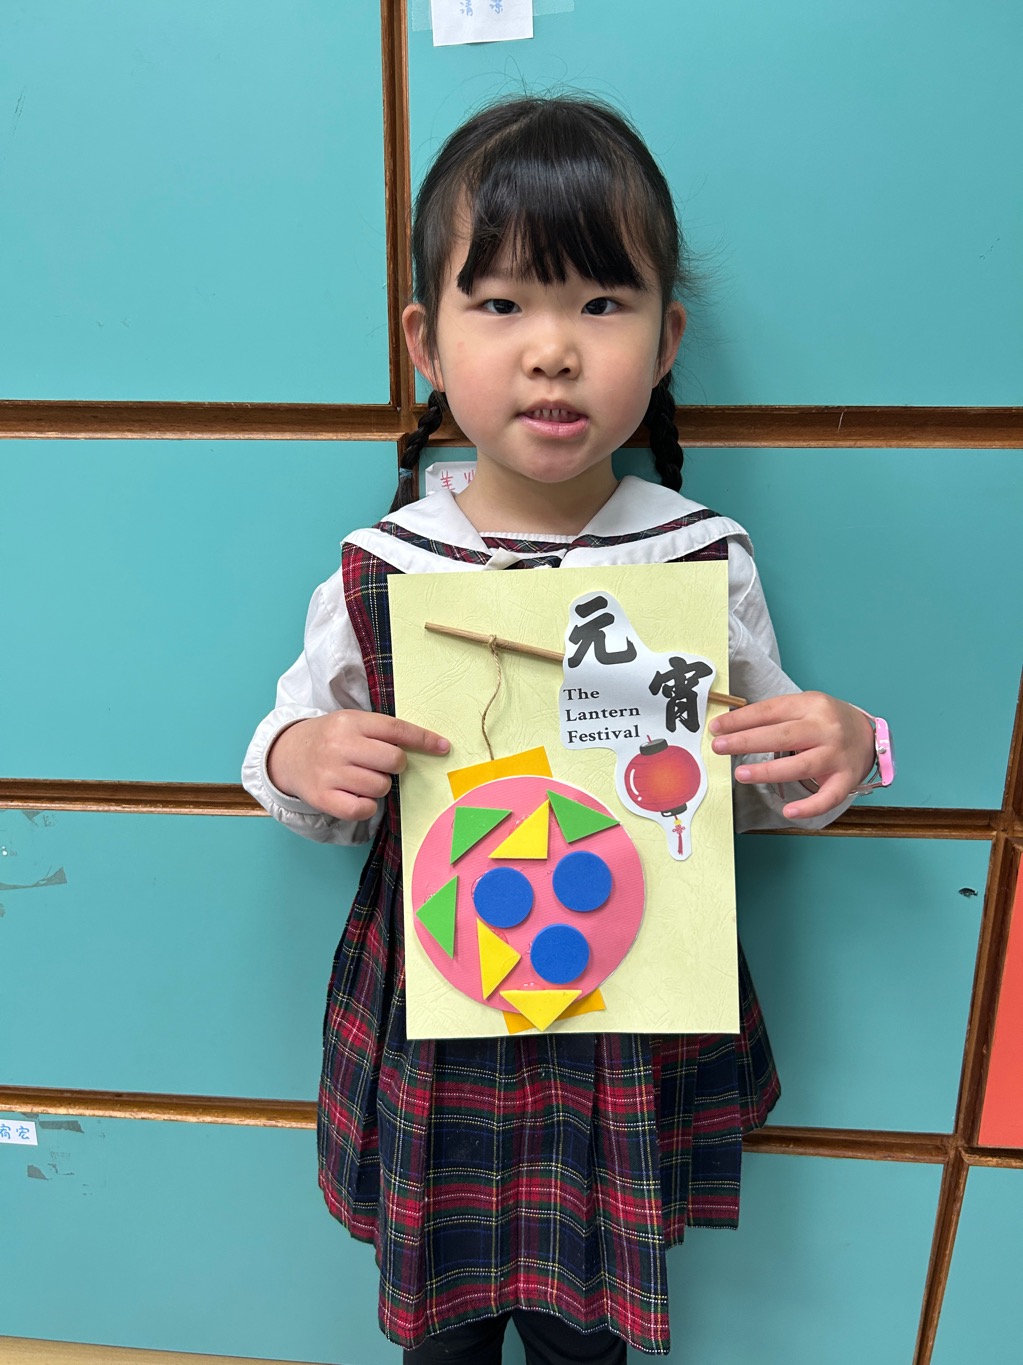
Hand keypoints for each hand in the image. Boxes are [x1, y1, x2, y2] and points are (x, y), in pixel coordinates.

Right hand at [267, 711, 449, 822]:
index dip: (424, 739)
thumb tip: (428, 746)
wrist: (287, 754)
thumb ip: (382, 731)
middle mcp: (340, 745)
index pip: (396, 729)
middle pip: (393, 760)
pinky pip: (362, 809)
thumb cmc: (330, 739)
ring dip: (379, 786)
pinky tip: (357, 796)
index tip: (444, 747)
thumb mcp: (351, 723)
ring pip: (380, 786)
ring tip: (363, 778)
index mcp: (350, 722)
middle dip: (396, 765)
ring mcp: (330, 772)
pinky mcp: (323, 797)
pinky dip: (367, 806)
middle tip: (381, 765)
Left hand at [709, 691, 875, 820]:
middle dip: (746, 742)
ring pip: (800, 765)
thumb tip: (732, 727)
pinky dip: (809, 807)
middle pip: (782, 736)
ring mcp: (837, 755)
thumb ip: (775, 715)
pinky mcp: (847, 779)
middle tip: (719, 747)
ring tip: (741, 774)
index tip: (717, 728)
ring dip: (768, 771)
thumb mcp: (804, 707)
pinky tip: (788, 811)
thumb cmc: (826, 721)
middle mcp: (826, 729)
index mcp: (812, 705)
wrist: (869, 735)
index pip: (770, 711)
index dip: (741, 720)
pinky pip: (828, 796)